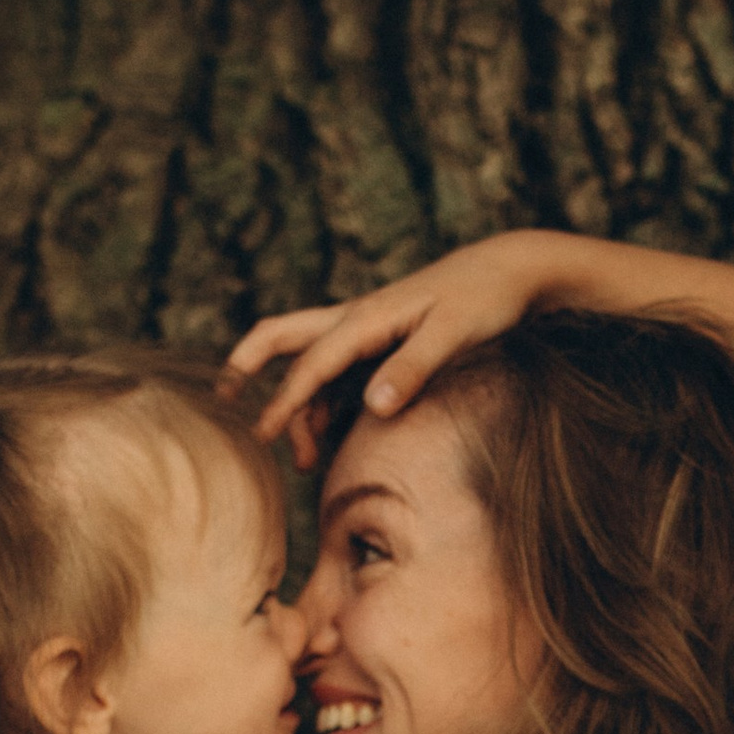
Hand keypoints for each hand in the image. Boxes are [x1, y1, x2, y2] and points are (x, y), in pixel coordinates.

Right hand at [224, 234, 559, 459]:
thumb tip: (373, 407)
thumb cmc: (485, 299)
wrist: (510, 271)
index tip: (262, 433)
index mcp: (368, 316)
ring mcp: (368, 329)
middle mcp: (358, 318)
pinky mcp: (382, 341)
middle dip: (247, 365)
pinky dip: (327, 404)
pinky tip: (333, 440)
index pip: (313, 361)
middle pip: (283, 335)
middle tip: (223, 403)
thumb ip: (413, 369)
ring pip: (311, 362)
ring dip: (300, 407)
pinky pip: (339, 373)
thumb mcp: (454, 334)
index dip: (286, 399)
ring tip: (304, 462)